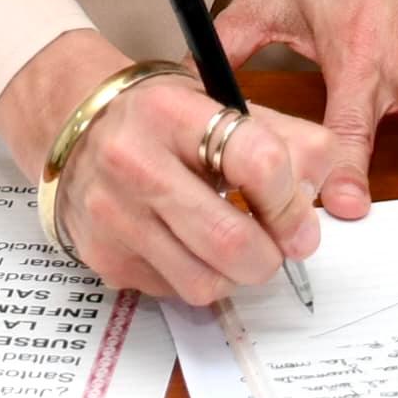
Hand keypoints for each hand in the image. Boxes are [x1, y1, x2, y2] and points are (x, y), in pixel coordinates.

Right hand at [0, 29, 334, 306]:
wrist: (74, 122)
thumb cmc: (160, 117)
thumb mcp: (221, 105)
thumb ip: (286, 139)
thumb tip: (324, 194)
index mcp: (174, 113)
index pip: (259, 161)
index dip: (292, 200)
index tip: (300, 214)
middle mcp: (134, 162)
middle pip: (233, 241)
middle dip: (272, 254)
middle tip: (279, 244)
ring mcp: (113, 215)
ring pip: (206, 282)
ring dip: (236, 273)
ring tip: (233, 244)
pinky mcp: (103, 257)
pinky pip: (174, 292)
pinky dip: (197, 277)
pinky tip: (189, 245)